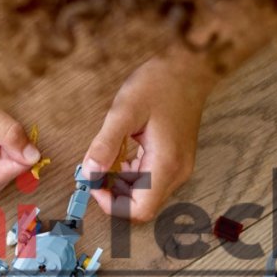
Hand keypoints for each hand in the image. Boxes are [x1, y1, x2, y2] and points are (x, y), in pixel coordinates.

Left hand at [83, 47, 216, 221]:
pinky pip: (150, 180)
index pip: (139, 210)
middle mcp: (176, 173)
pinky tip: (121, 153)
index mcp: (166, 165)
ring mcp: (179, 167)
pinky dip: (131, 174)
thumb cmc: (159, 83)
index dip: (112, 204)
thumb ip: (105, 144)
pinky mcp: (176, 160)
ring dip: (121, 184)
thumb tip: (88, 173)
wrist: (189, 67)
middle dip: (114, 194)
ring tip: (106, 157)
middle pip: (142, 205)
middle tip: (95, 170)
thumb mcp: (125, 111)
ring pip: (145, 194)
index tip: (94, 182)